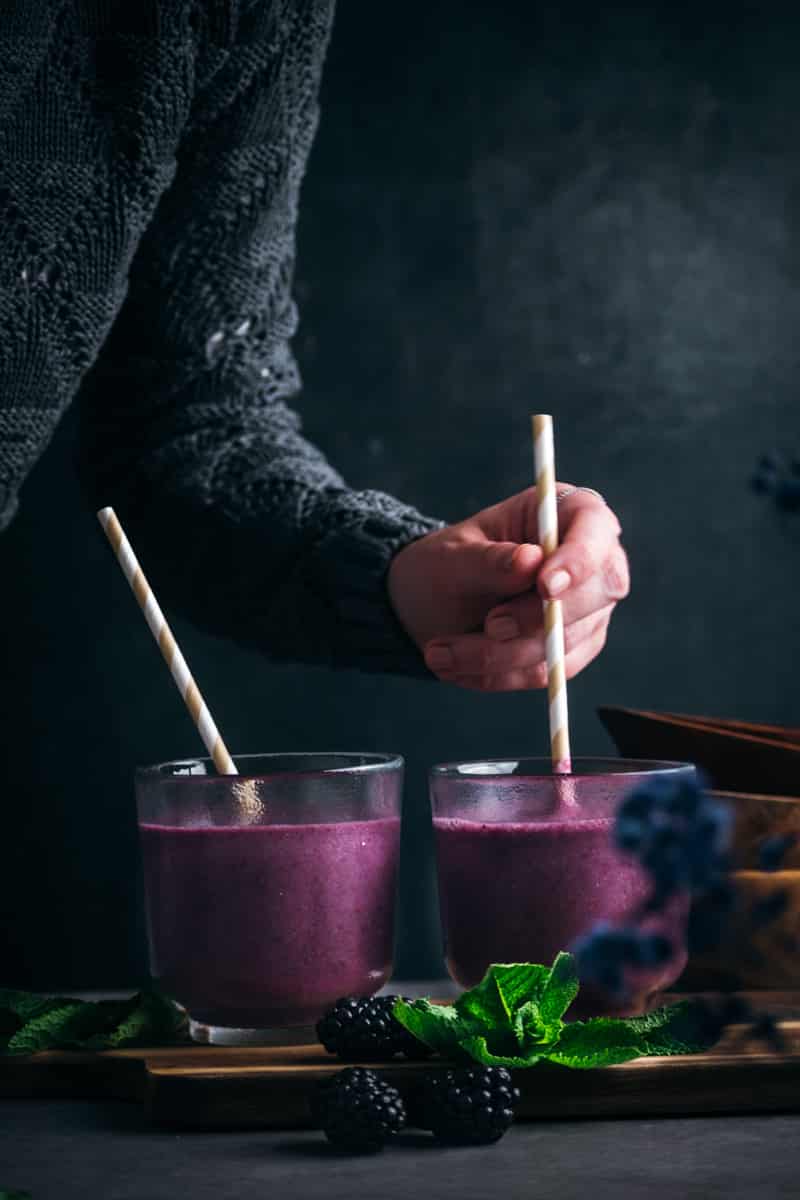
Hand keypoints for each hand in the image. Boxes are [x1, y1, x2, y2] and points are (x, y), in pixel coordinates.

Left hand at [387, 485, 628, 690]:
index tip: (545, 586)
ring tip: (440, 652)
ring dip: (499, 654)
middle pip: (595, 593)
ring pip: (563, 642)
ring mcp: (588, 610)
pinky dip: (497, 674)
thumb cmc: (447, 565)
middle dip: (536, 618)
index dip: (578, 560)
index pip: (595, 529)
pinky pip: (545, 671)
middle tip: (489, 625)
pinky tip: (456, 665)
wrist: (432, 605)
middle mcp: (590, 562)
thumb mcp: (451, 556)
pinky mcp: (573, 651)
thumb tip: (530, 561)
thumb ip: (488, 560)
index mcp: (566, 514)